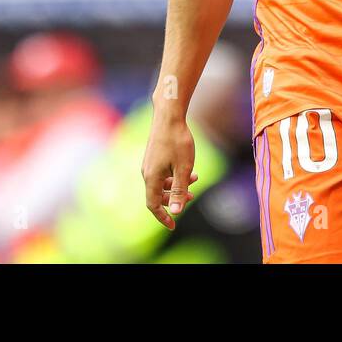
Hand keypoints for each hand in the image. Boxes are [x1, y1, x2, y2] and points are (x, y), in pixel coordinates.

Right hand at [141, 111, 197, 229]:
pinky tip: (188, 169)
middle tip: (191, 197)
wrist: (169, 115)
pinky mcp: (153, 155)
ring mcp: (149, 163)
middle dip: (174, 200)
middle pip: (157, 195)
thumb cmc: (177, 141)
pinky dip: (174, 176)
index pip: (153, 205)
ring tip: (194, 179)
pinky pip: (162, 173)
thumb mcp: (183, 169)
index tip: (173, 225)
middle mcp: (147, 172)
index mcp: (151, 178)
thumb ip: (179, 191)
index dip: (162, 217)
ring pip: (161, 183)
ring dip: (176, 186)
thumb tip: (176, 212)